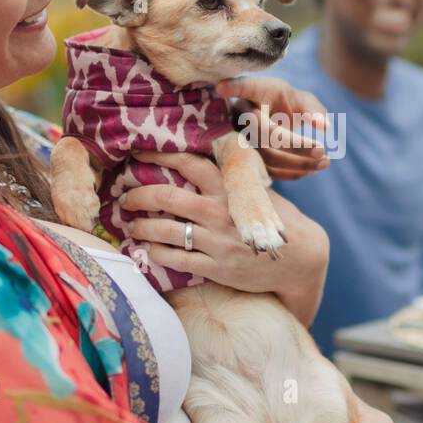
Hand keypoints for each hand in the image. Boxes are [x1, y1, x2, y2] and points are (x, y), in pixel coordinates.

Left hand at [120, 149, 328, 325]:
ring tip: (130, 225)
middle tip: (123, 195)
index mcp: (230, 187)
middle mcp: (220, 212)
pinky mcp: (217, 268)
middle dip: (138, 195)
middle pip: (167, 197)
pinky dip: (155, 254)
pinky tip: (146, 250)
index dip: (158, 156)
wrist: (299, 258)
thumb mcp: (256, 191)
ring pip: (166, 231)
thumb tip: (195, 164)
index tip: (136, 155)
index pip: (188, 163)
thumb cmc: (274, 219)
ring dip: (140, 227)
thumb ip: (228, 180)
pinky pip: (176, 260)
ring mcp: (218, 241)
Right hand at [216, 76, 330, 180]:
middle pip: (266, 133)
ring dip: (299, 163)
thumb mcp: (299, 99)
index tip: (221, 88)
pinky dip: (293, 173)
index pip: (243, 88)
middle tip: (322, 150)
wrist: (273, 122)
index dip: (233, 88)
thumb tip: (325, 128)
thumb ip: (313, 109)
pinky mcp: (248, 159)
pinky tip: (313, 169)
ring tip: (325, 162)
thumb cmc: (286, 106)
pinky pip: (268, 170)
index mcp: (253, 96)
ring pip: (267, 156)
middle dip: (296, 145)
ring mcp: (243, 140)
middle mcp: (242, 118)